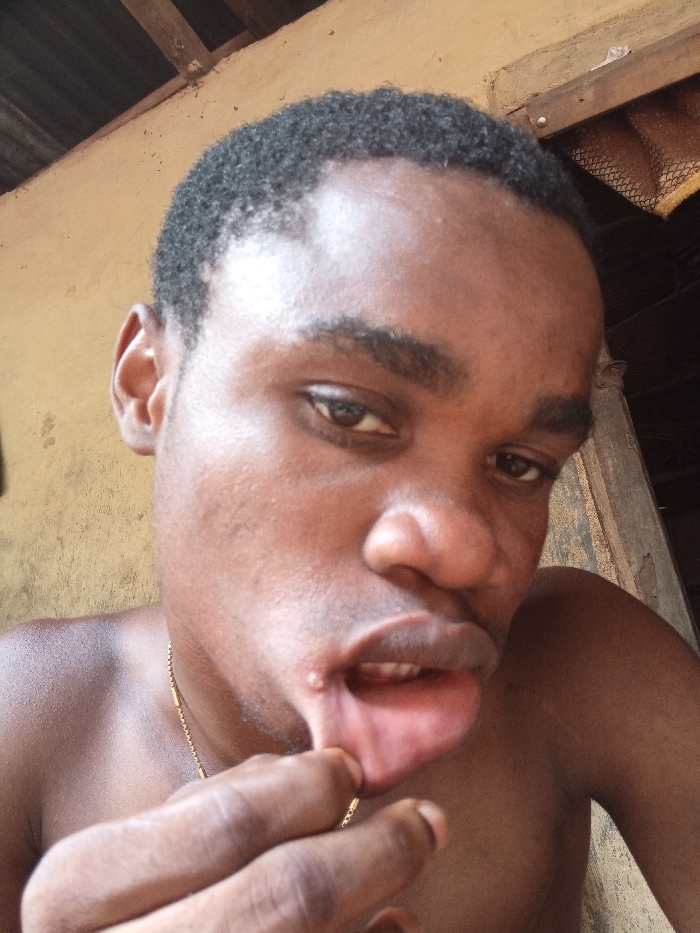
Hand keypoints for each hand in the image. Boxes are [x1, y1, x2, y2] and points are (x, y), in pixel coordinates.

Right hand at [21, 749, 445, 932]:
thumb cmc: (116, 909)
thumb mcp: (122, 858)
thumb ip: (199, 815)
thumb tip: (313, 770)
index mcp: (74, 898)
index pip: (221, 827)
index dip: (302, 790)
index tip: (348, 767)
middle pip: (284, 896)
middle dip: (374, 849)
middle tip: (425, 818)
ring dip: (381, 893)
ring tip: (419, 855)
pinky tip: (393, 926)